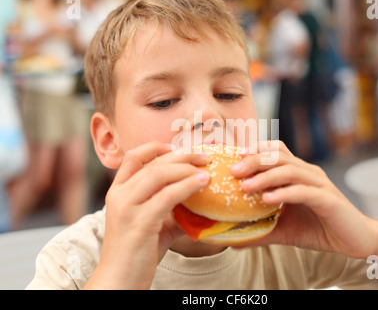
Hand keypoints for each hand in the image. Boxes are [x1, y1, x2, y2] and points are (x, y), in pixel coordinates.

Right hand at [85, 142, 209, 288]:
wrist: (120, 281)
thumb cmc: (137, 253)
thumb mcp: (153, 224)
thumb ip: (170, 209)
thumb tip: (198, 203)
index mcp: (118, 191)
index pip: (134, 156)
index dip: (157, 147)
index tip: (179, 148)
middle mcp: (119, 195)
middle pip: (153, 162)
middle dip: (182, 155)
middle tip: (205, 157)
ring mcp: (127, 208)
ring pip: (160, 174)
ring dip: (187, 168)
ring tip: (207, 168)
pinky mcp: (140, 222)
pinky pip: (168, 196)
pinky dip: (188, 186)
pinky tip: (202, 183)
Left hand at [231, 141, 373, 258]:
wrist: (356, 241)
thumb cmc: (319, 229)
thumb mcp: (283, 229)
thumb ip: (260, 230)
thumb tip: (232, 239)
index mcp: (299, 173)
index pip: (276, 151)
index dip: (256, 150)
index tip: (233, 158)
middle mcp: (309, 173)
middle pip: (279, 156)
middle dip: (254, 160)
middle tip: (233, 171)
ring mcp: (320, 185)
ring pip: (290, 171)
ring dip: (265, 177)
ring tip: (245, 186)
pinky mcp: (329, 200)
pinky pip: (304, 192)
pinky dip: (284, 194)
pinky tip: (268, 200)